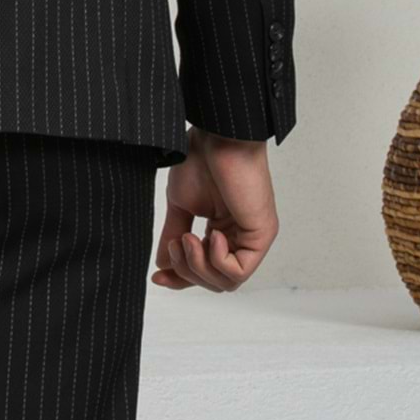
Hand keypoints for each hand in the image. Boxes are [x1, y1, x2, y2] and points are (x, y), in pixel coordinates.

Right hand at [152, 126, 277, 293]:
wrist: (216, 136)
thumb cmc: (201, 159)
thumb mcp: (180, 206)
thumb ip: (174, 236)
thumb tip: (163, 265)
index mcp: (223, 230)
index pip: (205, 270)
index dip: (180, 278)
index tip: (156, 277)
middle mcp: (240, 237)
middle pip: (215, 283)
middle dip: (188, 271)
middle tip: (176, 243)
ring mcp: (253, 237)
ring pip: (227, 283)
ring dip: (199, 266)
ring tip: (188, 237)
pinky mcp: (262, 234)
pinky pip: (239, 272)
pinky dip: (218, 260)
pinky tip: (210, 235)